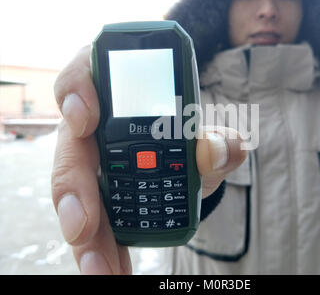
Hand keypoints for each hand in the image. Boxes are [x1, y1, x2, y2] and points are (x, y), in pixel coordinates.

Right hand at [51, 46, 246, 274]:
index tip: (84, 120)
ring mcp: (92, 166)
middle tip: (82, 227)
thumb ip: (217, 142)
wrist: (186, 162)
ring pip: (76, 196)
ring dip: (86, 236)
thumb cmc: (187, 139)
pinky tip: (114, 269)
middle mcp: (94, 130)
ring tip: (102, 270)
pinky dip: (102, 247)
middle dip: (74, 191)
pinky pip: (92, 221)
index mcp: (115, 97)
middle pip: (72, 151)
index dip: (76, 92)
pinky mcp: (95, 196)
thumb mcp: (205, 140)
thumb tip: (219, 149)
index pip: (84, 77)